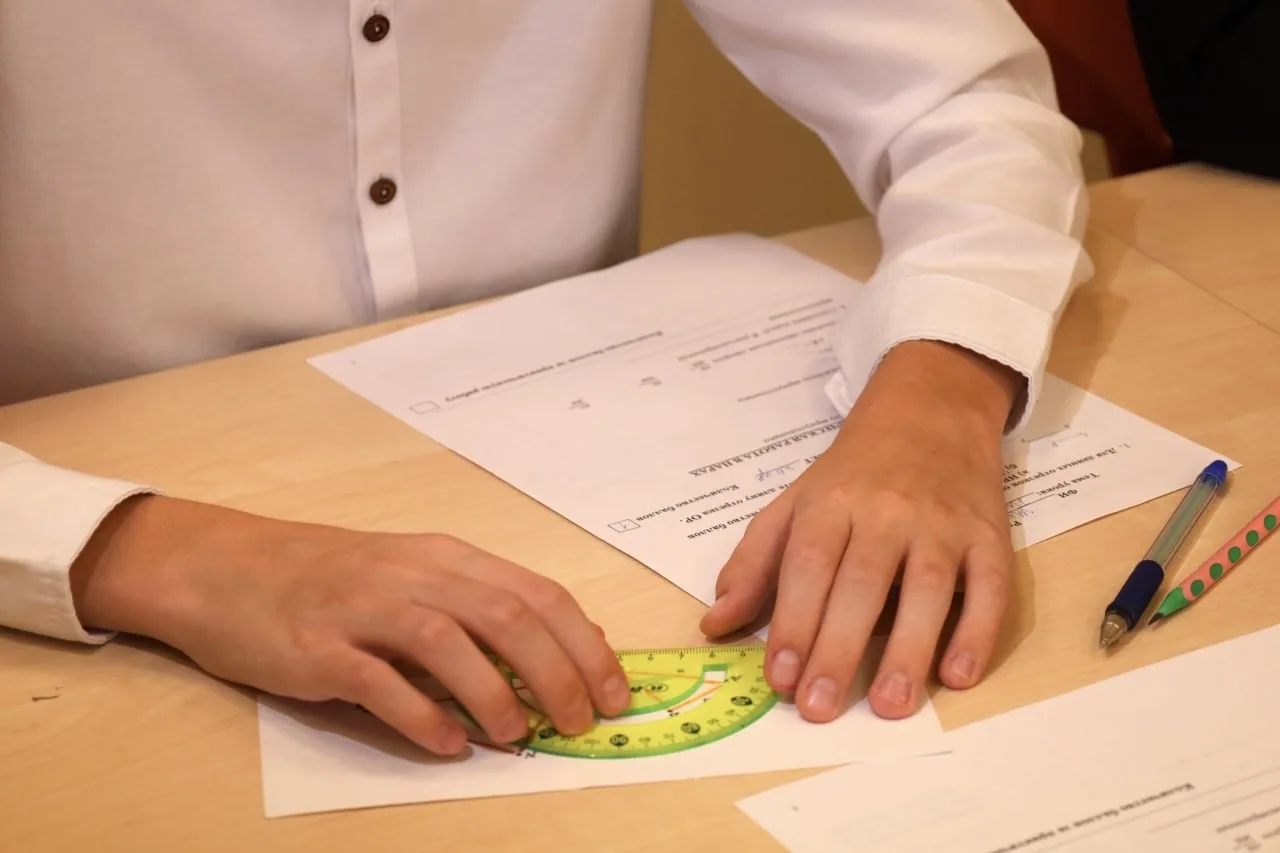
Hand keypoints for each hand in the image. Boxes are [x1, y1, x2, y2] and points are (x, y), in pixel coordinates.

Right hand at [70, 496, 629, 754]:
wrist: (226, 568)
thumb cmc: (330, 576)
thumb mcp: (413, 574)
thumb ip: (476, 604)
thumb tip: (556, 652)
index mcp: (446, 557)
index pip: (537, 594)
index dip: (585, 644)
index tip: (614, 691)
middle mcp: (412, 574)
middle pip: (506, 617)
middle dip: (557, 673)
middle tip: (579, 722)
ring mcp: (363, 607)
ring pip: (449, 642)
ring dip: (496, 694)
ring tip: (518, 736)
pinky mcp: (318, 647)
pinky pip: (379, 682)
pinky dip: (421, 716)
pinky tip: (448, 744)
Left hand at [700, 340, 1020, 720]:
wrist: (929, 413)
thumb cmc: (851, 475)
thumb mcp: (792, 505)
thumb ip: (754, 565)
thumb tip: (714, 624)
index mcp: (831, 504)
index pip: (808, 565)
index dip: (793, 622)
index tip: (779, 678)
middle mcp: (887, 512)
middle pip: (862, 583)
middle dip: (838, 648)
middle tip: (820, 708)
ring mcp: (943, 524)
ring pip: (929, 589)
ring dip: (908, 650)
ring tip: (888, 706)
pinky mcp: (989, 537)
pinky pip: (990, 586)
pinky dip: (978, 631)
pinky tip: (957, 676)